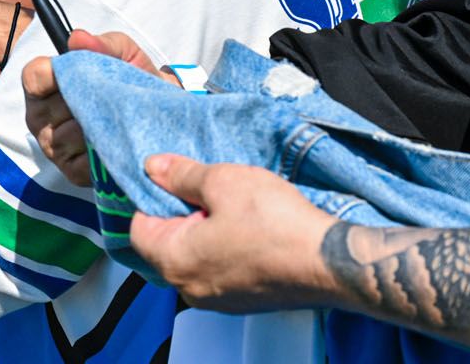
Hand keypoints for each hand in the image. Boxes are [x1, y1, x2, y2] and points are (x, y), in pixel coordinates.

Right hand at [23, 30, 174, 185]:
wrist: (159, 114)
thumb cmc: (131, 80)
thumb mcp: (122, 53)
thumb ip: (101, 43)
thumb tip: (78, 38)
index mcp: (44, 86)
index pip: (34, 76)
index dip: (58, 73)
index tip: (83, 73)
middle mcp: (40, 118)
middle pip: (54, 107)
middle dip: (87, 102)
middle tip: (113, 99)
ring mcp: (53, 148)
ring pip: (68, 136)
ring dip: (96, 128)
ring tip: (117, 122)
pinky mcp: (70, 172)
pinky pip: (82, 164)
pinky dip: (103, 153)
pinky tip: (116, 144)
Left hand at [128, 155, 336, 311]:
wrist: (331, 263)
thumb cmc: (274, 223)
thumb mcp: (222, 182)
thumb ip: (182, 175)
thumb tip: (153, 167)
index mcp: (173, 262)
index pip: (138, 227)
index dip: (151, 198)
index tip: (173, 180)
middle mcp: (189, 288)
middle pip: (166, 243)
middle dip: (181, 213)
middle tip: (208, 189)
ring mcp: (218, 299)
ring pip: (194, 256)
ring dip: (205, 229)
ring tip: (232, 206)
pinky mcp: (244, 300)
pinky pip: (219, 269)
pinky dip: (225, 247)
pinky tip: (249, 228)